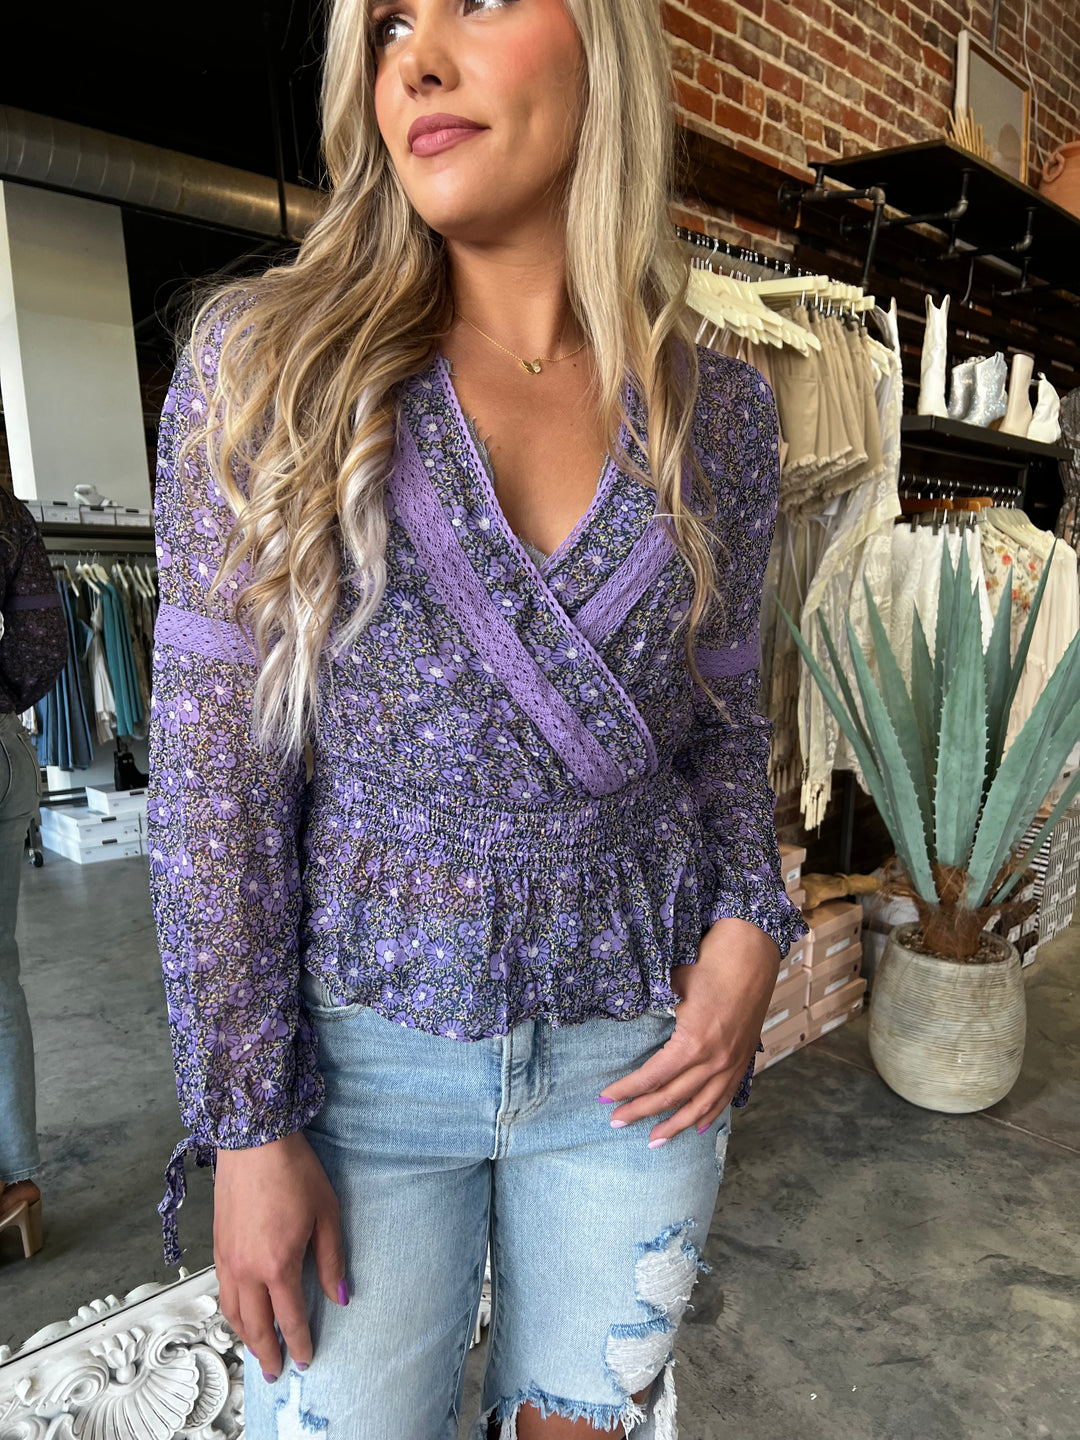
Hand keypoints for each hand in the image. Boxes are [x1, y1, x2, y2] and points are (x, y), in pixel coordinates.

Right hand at [213, 1131, 345, 1378]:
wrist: (254, 1139)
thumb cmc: (294, 1170)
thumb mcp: (326, 1213)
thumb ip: (332, 1259)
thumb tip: (341, 1295)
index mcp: (277, 1265)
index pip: (289, 1318)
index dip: (299, 1342)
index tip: (306, 1359)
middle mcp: (246, 1268)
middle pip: (255, 1325)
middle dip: (266, 1352)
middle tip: (275, 1372)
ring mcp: (227, 1257)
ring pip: (231, 1311)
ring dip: (244, 1336)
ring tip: (256, 1349)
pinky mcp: (217, 1243)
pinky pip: (222, 1290)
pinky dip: (230, 1310)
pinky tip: (238, 1311)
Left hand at [598, 918, 780, 1145]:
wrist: (753, 953)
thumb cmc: (709, 963)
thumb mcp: (671, 985)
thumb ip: (651, 1008)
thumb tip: (625, 1018)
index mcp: (693, 1043)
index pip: (652, 1077)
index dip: (627, 1090)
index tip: (605, 1098)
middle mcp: (714, 1060)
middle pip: (672, 1097)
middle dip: (641, 1112)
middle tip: (616, 1122)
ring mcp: (732, 1063)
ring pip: (700, 1106)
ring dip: (675, 1126)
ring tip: (654, 1141)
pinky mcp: (743, 1059)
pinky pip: (725, 1096)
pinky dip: (709, 1113)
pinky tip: (697, 1127)